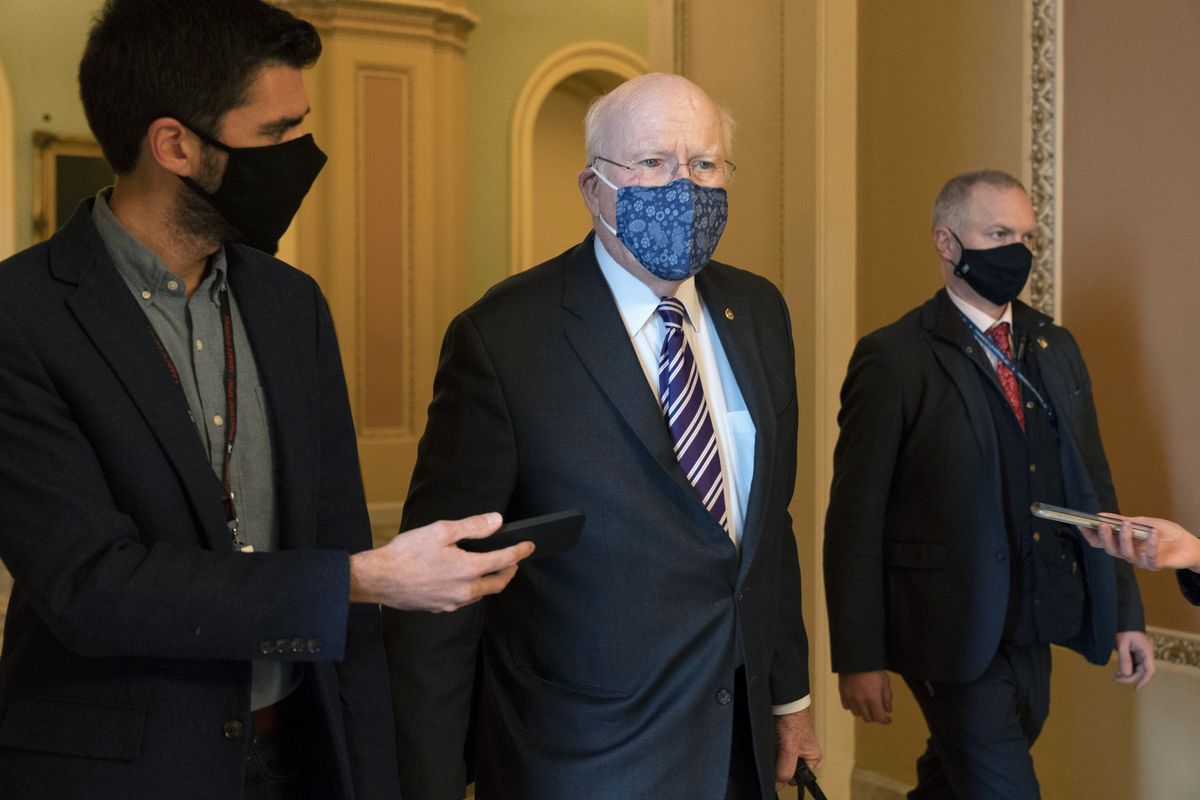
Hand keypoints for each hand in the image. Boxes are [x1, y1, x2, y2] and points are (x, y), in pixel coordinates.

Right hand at [348, 513, 534, 611]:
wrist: (379, 579)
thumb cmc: (406, 553)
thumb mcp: (441, 531)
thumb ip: (473, 527)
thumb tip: (497, 522)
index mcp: (468, 569)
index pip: (504, 560)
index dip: (520, 551)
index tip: (529, 546)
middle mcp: (465, 590)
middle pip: (498, 582)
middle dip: (510, 570)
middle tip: (514, 561)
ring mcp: (453, 603)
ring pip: (481, 592)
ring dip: (491, 581)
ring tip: (490, 568)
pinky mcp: (440, 608)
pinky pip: (464, 599)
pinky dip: (472, 588)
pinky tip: (464, 579)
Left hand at [774, 707, 820, 790]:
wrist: (784, 700)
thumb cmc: (793, 719)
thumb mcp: (790, 748)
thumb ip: (786, 768)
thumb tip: (779, 785)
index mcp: (813, 758)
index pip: (798, 778)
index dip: (787, 776)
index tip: (778, 770)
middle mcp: (804, 754)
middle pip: (788, 770)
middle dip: (779, 765)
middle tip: (775, 753)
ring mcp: (793, 747)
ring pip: (780, 761)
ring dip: (774, 756)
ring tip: (773, 745)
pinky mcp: (783, 740)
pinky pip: (775, 751)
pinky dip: (771, 749)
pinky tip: (769, 743)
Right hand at [838, 670, 891, 723]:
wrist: (856, 657)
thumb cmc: (873, 668)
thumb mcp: (885, 682)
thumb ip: (887, 698)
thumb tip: (888, 710)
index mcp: (873, 698)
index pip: (880, 718)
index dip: (886, 721)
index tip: (888, 719)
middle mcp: (861, 700)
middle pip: (868, 718)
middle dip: (875, 716)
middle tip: (878, 711)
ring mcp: (850, 697)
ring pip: (857, 714)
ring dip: (863, 712)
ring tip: (867, 704)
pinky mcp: (842, 693)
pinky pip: (847, 706)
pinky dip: (852, 706)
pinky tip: (857, 700)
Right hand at [1079, 515, 1199, 572]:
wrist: (1188, 544)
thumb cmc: (1166, 533)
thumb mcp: (1143, 522)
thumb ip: (1123, 521)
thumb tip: (1102, 516)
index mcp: (1123, 542)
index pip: (1101, 542)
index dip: (1089, 535)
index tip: (1081, 523)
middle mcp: (1128, 553)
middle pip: (1109, 549)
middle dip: (1104, 537)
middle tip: (1103, 525)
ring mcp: (1140, 560)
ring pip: (1125, 553)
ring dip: (1124, 538)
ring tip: (1127, 524)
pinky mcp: (1154, 565)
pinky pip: (1149, 556)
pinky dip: (1150, 544)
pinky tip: (1152, 533)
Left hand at [1114, 630, 1155, 689]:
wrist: (1123, 617)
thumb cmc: (1123, 628)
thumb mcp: (1122, 643)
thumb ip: (1125, 658)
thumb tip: (1127, 674)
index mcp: (1147, 651)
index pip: (1149, 670)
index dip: (1144, 681)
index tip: (1136, 689)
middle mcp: (1146, 654)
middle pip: (1142, 671)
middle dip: (1130, 677)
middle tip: (1116, 680)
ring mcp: (1141, 653)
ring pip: (1137, 669)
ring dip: (1128, 674)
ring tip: (1116, 678)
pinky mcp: (1136, 653)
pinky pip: (1133, 664)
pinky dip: (1126, 669)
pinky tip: (1119, 673)